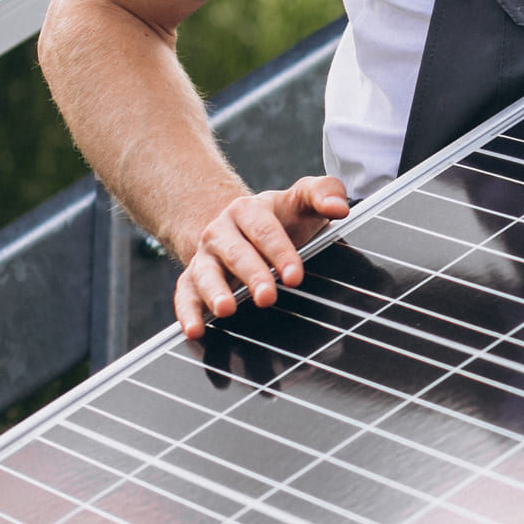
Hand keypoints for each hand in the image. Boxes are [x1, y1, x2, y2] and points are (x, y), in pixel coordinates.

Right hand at [173, 175, 349, 337]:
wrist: (242, 227)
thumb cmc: (283, 216)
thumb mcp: (303, 198)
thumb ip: (325, 193)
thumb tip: (340, 208)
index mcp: (248, 209)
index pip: (264, 230)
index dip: (280, 253)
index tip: (295, 276)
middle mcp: (220, 231)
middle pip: (236, 253)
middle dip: (253, 275)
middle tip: (268, 298)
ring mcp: (204, 257)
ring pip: (205, 274)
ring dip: (214, 292)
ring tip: (226, 310)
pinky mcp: (191, 280)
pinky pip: (184, 296)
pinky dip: (187, 313)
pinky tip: (195, 330)